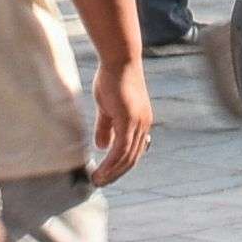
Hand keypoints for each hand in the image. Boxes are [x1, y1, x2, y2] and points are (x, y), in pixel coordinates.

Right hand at [90, 50, 155, 184]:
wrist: (119, 59)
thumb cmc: (113, 77)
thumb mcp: (107, 107)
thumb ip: (106, 127)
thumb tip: (102, 147)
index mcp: (141, 122)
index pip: (134, 152)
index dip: (120, 166)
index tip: (106, 175)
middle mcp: (143, 125)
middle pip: (132, 159)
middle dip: (116, 174)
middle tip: (100, 183)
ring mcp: (138, 123)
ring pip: (127, 158)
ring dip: (112, 172)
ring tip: (97, 180)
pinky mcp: (129, 120)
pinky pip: (121, 149)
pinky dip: (111, 163)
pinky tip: (100, 170)